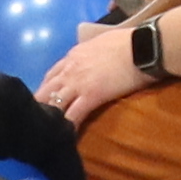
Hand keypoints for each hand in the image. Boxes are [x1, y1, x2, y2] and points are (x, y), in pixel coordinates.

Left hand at [38, 20, 155, 123]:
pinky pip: (73, 115)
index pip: (51, 75)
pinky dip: (67, 127)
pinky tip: (64, 137)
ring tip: (46, 133)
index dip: (46, 90)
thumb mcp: (101, 42)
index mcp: (73, 56)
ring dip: (50, 118)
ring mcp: (79, 83)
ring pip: (55, 104)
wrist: (142, 46)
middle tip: (38, 121)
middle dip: (40, 105)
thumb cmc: (128, 42)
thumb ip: (91, 52)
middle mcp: (70, 69)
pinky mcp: (91, 96)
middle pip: (46, 90)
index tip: (44, 101)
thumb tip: (92, 58)